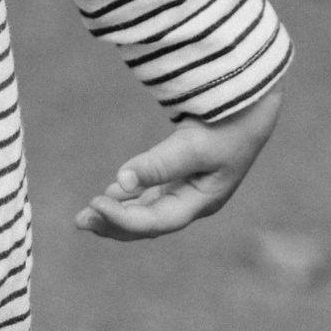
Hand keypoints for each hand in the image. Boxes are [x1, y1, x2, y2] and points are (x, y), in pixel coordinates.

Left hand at [76, 82, 283, 240]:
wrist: (251, 105)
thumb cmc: (228, 125)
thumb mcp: (194, 144)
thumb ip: (159, 164)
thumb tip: (121, 183)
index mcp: (202, 202)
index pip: (156, 221)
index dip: (123, 218)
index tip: (94, 203)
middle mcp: (194, 203)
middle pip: (149, 224)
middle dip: (114, 224)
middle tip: (79, 221)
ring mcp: (188, 191)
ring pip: (148, 211)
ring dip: (118, 213)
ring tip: (86, 215)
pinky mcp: (182, 176)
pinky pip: (151, 196)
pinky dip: (129, 198)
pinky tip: (110, 195)